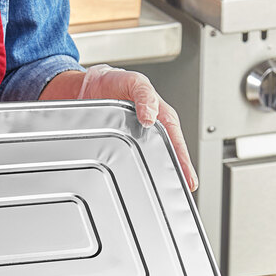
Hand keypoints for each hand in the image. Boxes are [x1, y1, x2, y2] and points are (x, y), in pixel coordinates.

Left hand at [40, 65, 197, 190]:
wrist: (86, 86)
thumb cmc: (113, 81)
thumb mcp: (133, 81)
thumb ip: (144, 95)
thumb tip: (150, 117)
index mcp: (160, 116)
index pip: (176, 142)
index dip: (183, 162)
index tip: (189, 180)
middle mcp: (150, 131)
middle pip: (166, 156)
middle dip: (174, 174)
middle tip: (180, 193)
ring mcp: (135, 141)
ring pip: (149, 161)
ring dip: (156, 177)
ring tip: (163, 194)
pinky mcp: (119, 146)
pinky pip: (130, 161)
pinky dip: (135, 173)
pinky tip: (138, 184)